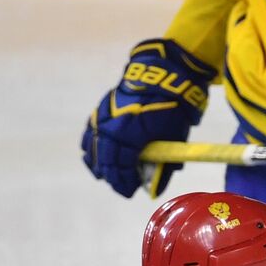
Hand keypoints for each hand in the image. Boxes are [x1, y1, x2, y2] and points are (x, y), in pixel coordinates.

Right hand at [82, 39, 214, 197]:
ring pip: (92, 146)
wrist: (165, 74)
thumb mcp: (173, 138)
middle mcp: (111, 126)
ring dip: (99, 163)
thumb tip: (153, 187)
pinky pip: (90, 132)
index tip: (129, 192)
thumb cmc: (175, 108)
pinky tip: (94, 155)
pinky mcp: (102, 108)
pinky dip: (91, 146)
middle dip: (112, 176)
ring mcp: (103, 116)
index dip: (124, 181)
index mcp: (130, 135)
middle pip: (105, 159)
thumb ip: (162, 162)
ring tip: (107, 175)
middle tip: (121, 187)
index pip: (122, 166)